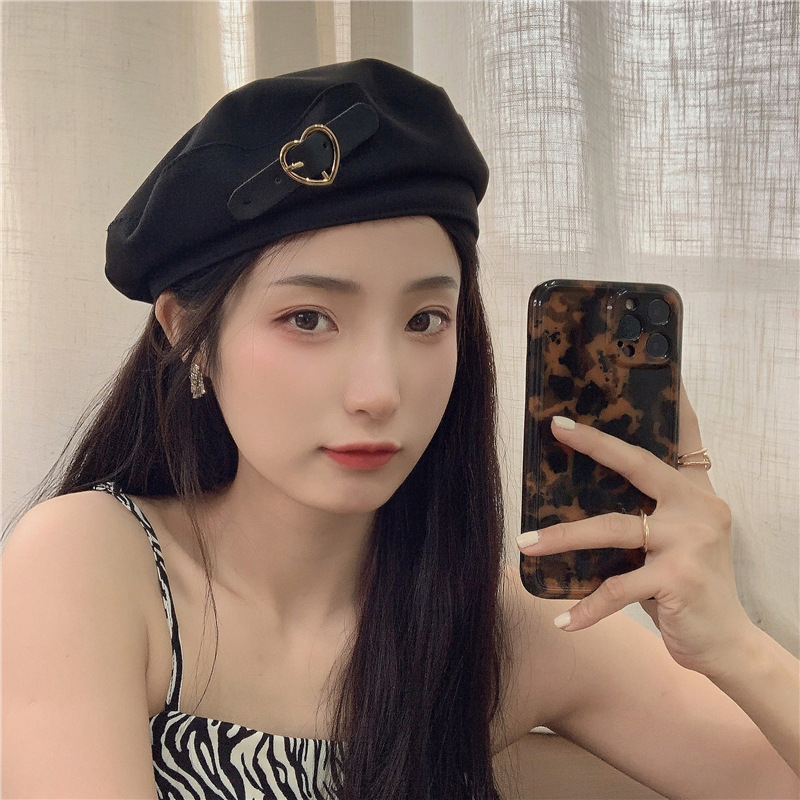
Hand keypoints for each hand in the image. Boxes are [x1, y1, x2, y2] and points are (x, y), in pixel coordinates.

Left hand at [517, 386, 752, 678]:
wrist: (727, 644)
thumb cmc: (689, 589)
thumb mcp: (675, 543)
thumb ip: (645, 516)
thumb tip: (578, 500)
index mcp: (696, 495)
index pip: (687, 441)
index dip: (674, 405)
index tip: (660, 370)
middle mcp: (698, 509)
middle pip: (638, 465)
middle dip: (595, 444)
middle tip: (557, 429)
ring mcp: (690, 542)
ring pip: (611, 528)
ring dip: (562, 537)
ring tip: (526, 543)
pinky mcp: (677, 578)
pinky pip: (617, 588)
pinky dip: (587, 607)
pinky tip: (563, 621)